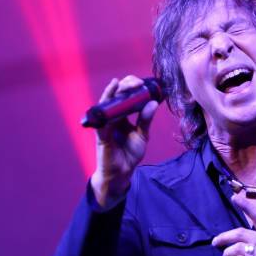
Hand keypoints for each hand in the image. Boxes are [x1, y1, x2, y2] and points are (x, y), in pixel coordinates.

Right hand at [91, 75, 158, 205]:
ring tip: (122, 84)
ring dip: (115, 92)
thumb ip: (146, 120)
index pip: (126, 96)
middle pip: (117, 95)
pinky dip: (105, 107)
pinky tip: (110, 98)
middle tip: (136, 82)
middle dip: (125, 85)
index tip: (144, 83)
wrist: (121, 173)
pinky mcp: (101, 133)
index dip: (133, 87)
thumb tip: (154, 103)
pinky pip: (102, 119)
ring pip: (108, 103)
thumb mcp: (142, 135)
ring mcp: (105, 124)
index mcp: (123, 116)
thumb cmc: (129, 154)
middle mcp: (113, 117)